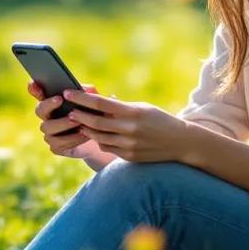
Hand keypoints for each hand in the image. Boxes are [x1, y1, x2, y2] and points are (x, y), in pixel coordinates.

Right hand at [29, 81, 115, 168]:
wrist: (98, 138)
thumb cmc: (92, 115)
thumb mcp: (92, 102)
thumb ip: (89, 93)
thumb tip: (86, 88)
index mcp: (53, 103)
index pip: (38, 93)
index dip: (34, 88)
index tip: (34, 83)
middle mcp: (47, 117)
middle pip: (39, 110)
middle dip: (49, 104)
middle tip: (61, 99)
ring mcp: (49, 133)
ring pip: (48, 129)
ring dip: (64, 124)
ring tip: (79, 122)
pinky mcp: (55, 147)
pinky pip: (58, 144)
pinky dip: (72, 139)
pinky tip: (83, 134)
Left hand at [62, 88, 190, 162]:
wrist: (180, 142)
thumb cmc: (158, 119)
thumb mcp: (142, 108)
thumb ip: (120, 107)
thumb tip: (97, 102)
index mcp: (132, 112)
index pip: (100, 104)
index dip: (81, 98)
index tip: (68, 93)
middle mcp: (129, 129)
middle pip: (95, 122)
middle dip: (79, 115)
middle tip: (69, 111)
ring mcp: (129, 144)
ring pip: (98, 137)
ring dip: (86, 129)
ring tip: (78, 122)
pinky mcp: (129, 156)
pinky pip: (107, 148)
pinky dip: (99, 140)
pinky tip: (94, 134)